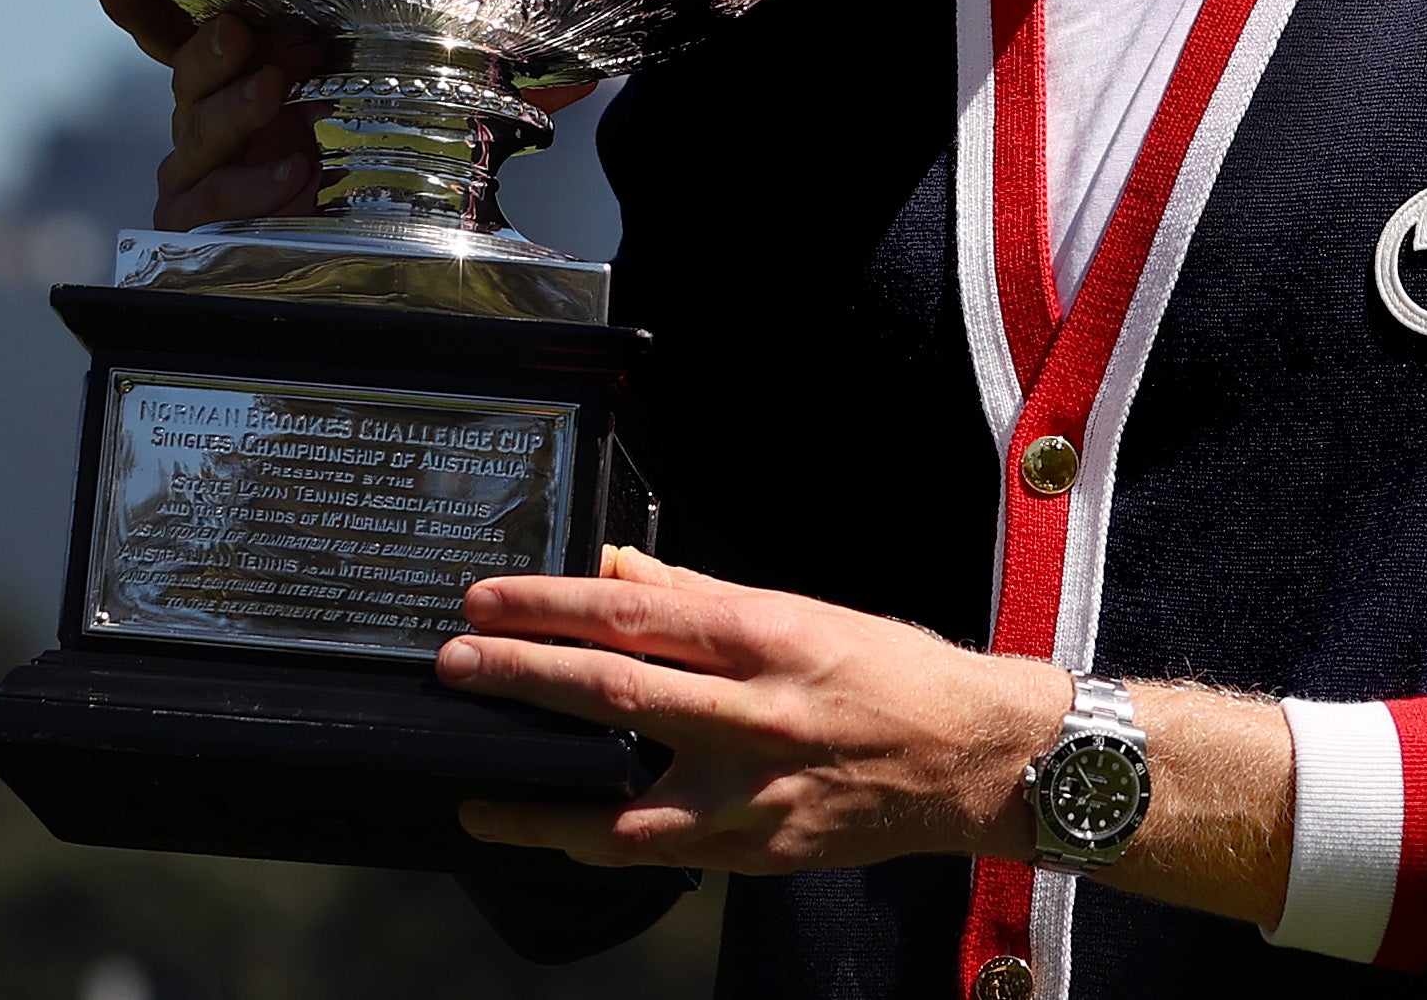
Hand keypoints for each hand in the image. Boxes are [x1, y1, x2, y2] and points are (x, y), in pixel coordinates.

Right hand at [98, 0, 606, 233]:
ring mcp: (205, 178)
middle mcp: (219, 120)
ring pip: (190, 137)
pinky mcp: (205, 238)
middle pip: (190, 76)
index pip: (189, 31)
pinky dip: (249, 188)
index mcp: (252, 72)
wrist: (396, 269)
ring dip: (231, 109)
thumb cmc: (398, 159)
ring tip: (274, 91)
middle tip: (251, 33)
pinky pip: (204, 209)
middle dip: (215, 50)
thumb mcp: (431, 85)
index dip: (151, 6)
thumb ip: (470, 30)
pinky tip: (291, 174)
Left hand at [440, 549, 1064, 874]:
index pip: (633, 614)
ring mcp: (755, 794)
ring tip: (474, 777)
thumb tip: (614, 572)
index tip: (484, 599)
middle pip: (614, 692)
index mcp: (768, 637)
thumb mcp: (801, 610)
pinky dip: (591, 840)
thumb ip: (699, 596)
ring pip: (622, 799)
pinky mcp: (757, 851)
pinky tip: (545, 828)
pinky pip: (654, 853)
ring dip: (537, 790)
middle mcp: (758, 715)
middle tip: (453, 662)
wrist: (973, 759)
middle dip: (521, 674)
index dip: (549, 605)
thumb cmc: (891, 673)